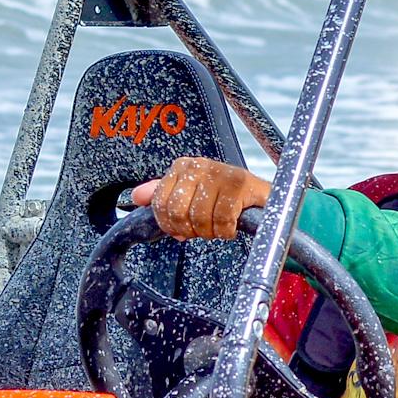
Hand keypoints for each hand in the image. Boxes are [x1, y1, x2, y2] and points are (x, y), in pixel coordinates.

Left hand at [127, 157, 269, 240]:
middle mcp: (198, 165)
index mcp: (182, 167)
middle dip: (190, 230)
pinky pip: (222, 219)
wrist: (262, 199)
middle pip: (177, 211)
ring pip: (200, 217)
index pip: (160, 203)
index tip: (183, 229)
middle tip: (203, 230)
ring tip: (218, 227)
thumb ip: (163, 196)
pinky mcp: (239, 183)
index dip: (170, 224)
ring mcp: (219, 171)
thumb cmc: (224, 199)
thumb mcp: (190, 196)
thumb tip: (136, 196)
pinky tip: (230, 227)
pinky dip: (226, 231)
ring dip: (210, 232)